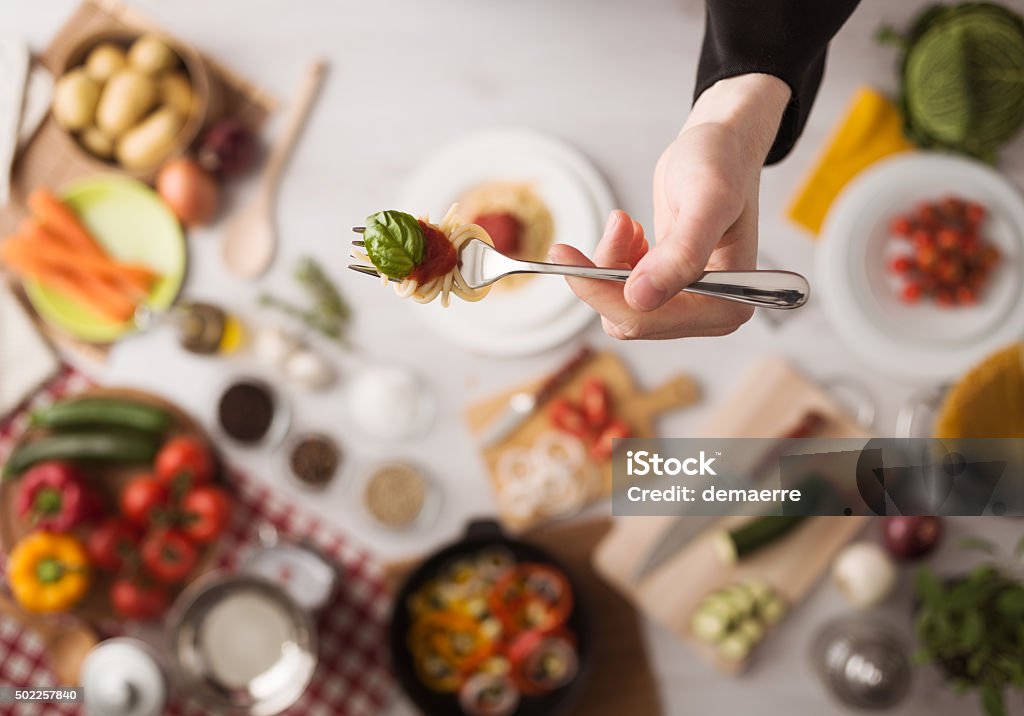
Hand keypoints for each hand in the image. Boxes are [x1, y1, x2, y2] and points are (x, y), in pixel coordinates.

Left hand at [549, 74, 789, 338]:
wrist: (721, 147)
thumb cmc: (722, 163)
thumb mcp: (706, 200)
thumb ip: (681, 252)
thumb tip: (641, 297)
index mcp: (728, 304)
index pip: (649, 320)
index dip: (603, 293)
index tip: (567, 256)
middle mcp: (711, 314)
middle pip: (631, 318)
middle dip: (606, 274)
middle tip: (610, 225)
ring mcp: (690, 305)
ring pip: (621, 305)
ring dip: (612, 263)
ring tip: (625, 222)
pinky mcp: (670, 289)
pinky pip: (623, 292)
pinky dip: (616, 261)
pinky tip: (631, 232)